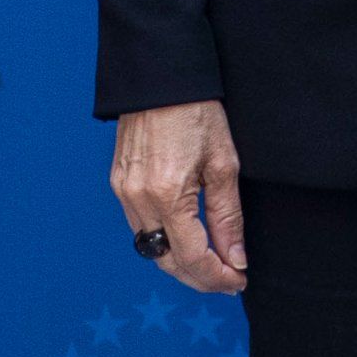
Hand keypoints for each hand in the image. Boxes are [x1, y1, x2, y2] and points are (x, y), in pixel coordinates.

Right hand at [110, 100, 250, 292]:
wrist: (161, 75)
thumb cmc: (197, 111)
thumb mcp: (223, 163)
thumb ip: (228, 216)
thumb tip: (236, 258)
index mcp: (166, 194)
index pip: (192, 257)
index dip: (217, 276)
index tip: (239, 280)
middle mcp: (137, 198)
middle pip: (167, 261)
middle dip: (199, 277)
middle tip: (228, 279)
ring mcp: (123, 191)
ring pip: (150, 248)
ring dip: (180, 262)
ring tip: (212, 263)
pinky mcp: (118, 182)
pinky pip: (139, 226)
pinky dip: (163, 240)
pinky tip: (185, 238)